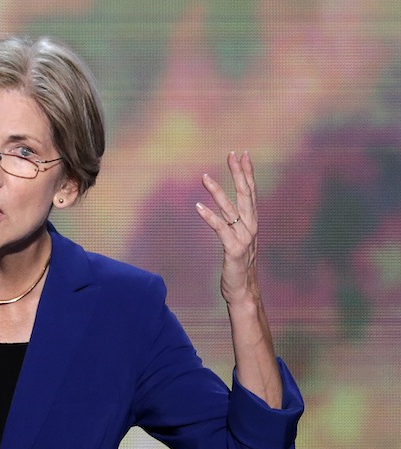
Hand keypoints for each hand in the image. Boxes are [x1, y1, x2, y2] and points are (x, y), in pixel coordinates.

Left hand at [196, 151, 259, 306]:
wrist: (244, 292)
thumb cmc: (238, 266)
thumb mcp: (237, 240)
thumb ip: (233, 225)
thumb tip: (226, 211)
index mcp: (251, 222)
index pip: (250, 192)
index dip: (247, 173)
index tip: (242, 155)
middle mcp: (251, 227)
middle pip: (246, 195)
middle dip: (239, 173)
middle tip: (233, 154)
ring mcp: (244, 239)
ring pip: (231, 210)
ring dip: (217, 192)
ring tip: (204, 177)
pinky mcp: (234, 250)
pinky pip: (220, 230)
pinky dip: (210, 217)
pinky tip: (198, 206)